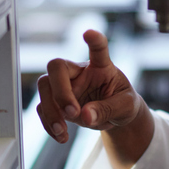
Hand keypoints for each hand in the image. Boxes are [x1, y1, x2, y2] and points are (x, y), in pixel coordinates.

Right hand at [36, 30, 153, 168]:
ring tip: (63, 130)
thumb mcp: (125, 108)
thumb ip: (108, 110)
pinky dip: (48, 123)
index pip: (98, 49)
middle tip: (73, 113)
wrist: (116, 116)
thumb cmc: (122, 103)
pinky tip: (60, 135)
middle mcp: (79, 72)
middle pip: (56, 67)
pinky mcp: (57, 102)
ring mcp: (66, 86)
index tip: (89, 33)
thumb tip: (86, 116)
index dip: (94, 40)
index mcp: (101, 67)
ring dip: (50, 110)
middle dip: (60, 91)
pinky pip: (42, 108)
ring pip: (44, 87)